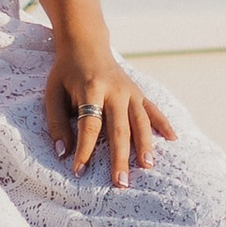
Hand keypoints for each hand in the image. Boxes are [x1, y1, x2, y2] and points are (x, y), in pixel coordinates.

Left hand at [45, 48, 174, 187]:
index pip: (90, 124)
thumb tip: (62, 154)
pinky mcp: (138, 92)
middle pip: (119, 128)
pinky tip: (172, 139)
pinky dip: (164, 124)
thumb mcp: (53, 93)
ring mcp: (130, 91)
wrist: (85, 43)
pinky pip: (153, 110)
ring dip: (144, 145)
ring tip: (147, 167)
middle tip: (120, 182)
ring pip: (140, 122)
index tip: (79, 171)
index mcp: (91, 88)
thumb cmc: (66, 72)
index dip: (84, 149)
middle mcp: (115, 90)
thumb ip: (57, 123)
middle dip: (120, 157)